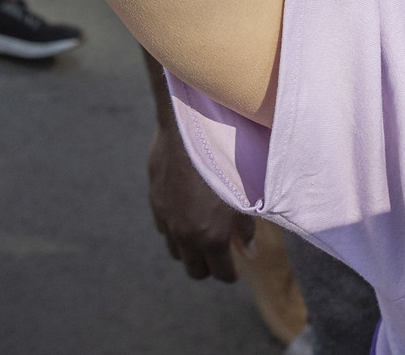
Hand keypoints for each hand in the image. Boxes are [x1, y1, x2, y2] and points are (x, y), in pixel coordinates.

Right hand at [149, 121, 254, 280]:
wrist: (189, 129)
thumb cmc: (224, 159)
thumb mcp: (245, 194)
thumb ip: (246, 228)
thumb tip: (249, 252)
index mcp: (210, 235)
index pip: (220, 274)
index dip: (230, 274)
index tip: (234, 269)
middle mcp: (184, 233)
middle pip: (194, 271)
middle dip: (209, 267)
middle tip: (220, 255)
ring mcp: (167, 218)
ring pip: (175, 252)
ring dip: (189, 250)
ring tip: (202, 234)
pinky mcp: (155, 202)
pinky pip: (163, 229)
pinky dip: (174, 229)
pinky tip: (186, 213)